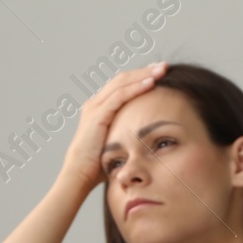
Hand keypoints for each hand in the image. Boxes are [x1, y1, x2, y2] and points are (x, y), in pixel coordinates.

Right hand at [57, 61, 169, 193]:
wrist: (78, 176)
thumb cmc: (97, 167)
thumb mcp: (116, 145)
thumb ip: (126, 135)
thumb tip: (146, 139)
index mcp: (99, 109)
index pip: (122, 85)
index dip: (140, 77)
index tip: (159, 74)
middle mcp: (95, 104)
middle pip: (123, 79)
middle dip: (144, 71)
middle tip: (163, 66)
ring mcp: (95, 107)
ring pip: (122, 83)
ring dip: (143, 75)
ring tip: (162, 70)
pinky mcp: (97, 115)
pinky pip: (119, 96)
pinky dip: (136, 88)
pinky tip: (151, 83)